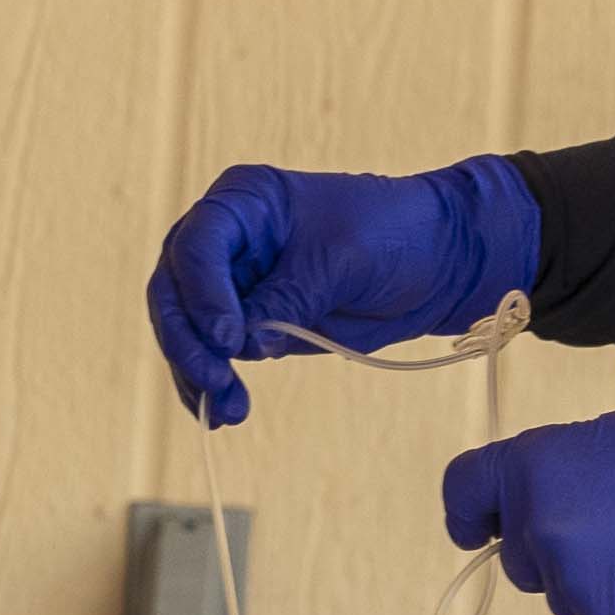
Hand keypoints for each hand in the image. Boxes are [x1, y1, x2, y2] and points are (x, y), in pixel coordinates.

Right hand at [145, 157, 540, 425]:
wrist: (440, 263)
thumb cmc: (395, 234)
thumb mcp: (341, 262)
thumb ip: (287, 298)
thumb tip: (240, 343)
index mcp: (245, 201)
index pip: (197, 245)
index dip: (203, 293)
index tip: (229, 337)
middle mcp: (228, 239)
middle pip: (174, 290)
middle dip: (189, 340)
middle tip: (216, 380)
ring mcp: (234, 283)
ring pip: (187, 329)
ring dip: (198, 371)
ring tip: (229, 410)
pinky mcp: (251, 322)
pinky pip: (215, 355)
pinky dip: (212, 384)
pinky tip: (222, 413)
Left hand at [438, 389, 614, 614]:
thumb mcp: (612, 440)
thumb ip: (558, 477)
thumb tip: (536, 509)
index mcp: (532, 469)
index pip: (464, 491)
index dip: (469, 514)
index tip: (474, 530)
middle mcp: (541, 532)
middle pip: (520, 559)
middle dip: (557, 552)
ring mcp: (577, 590)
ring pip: (569, 601)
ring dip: (601, 588)